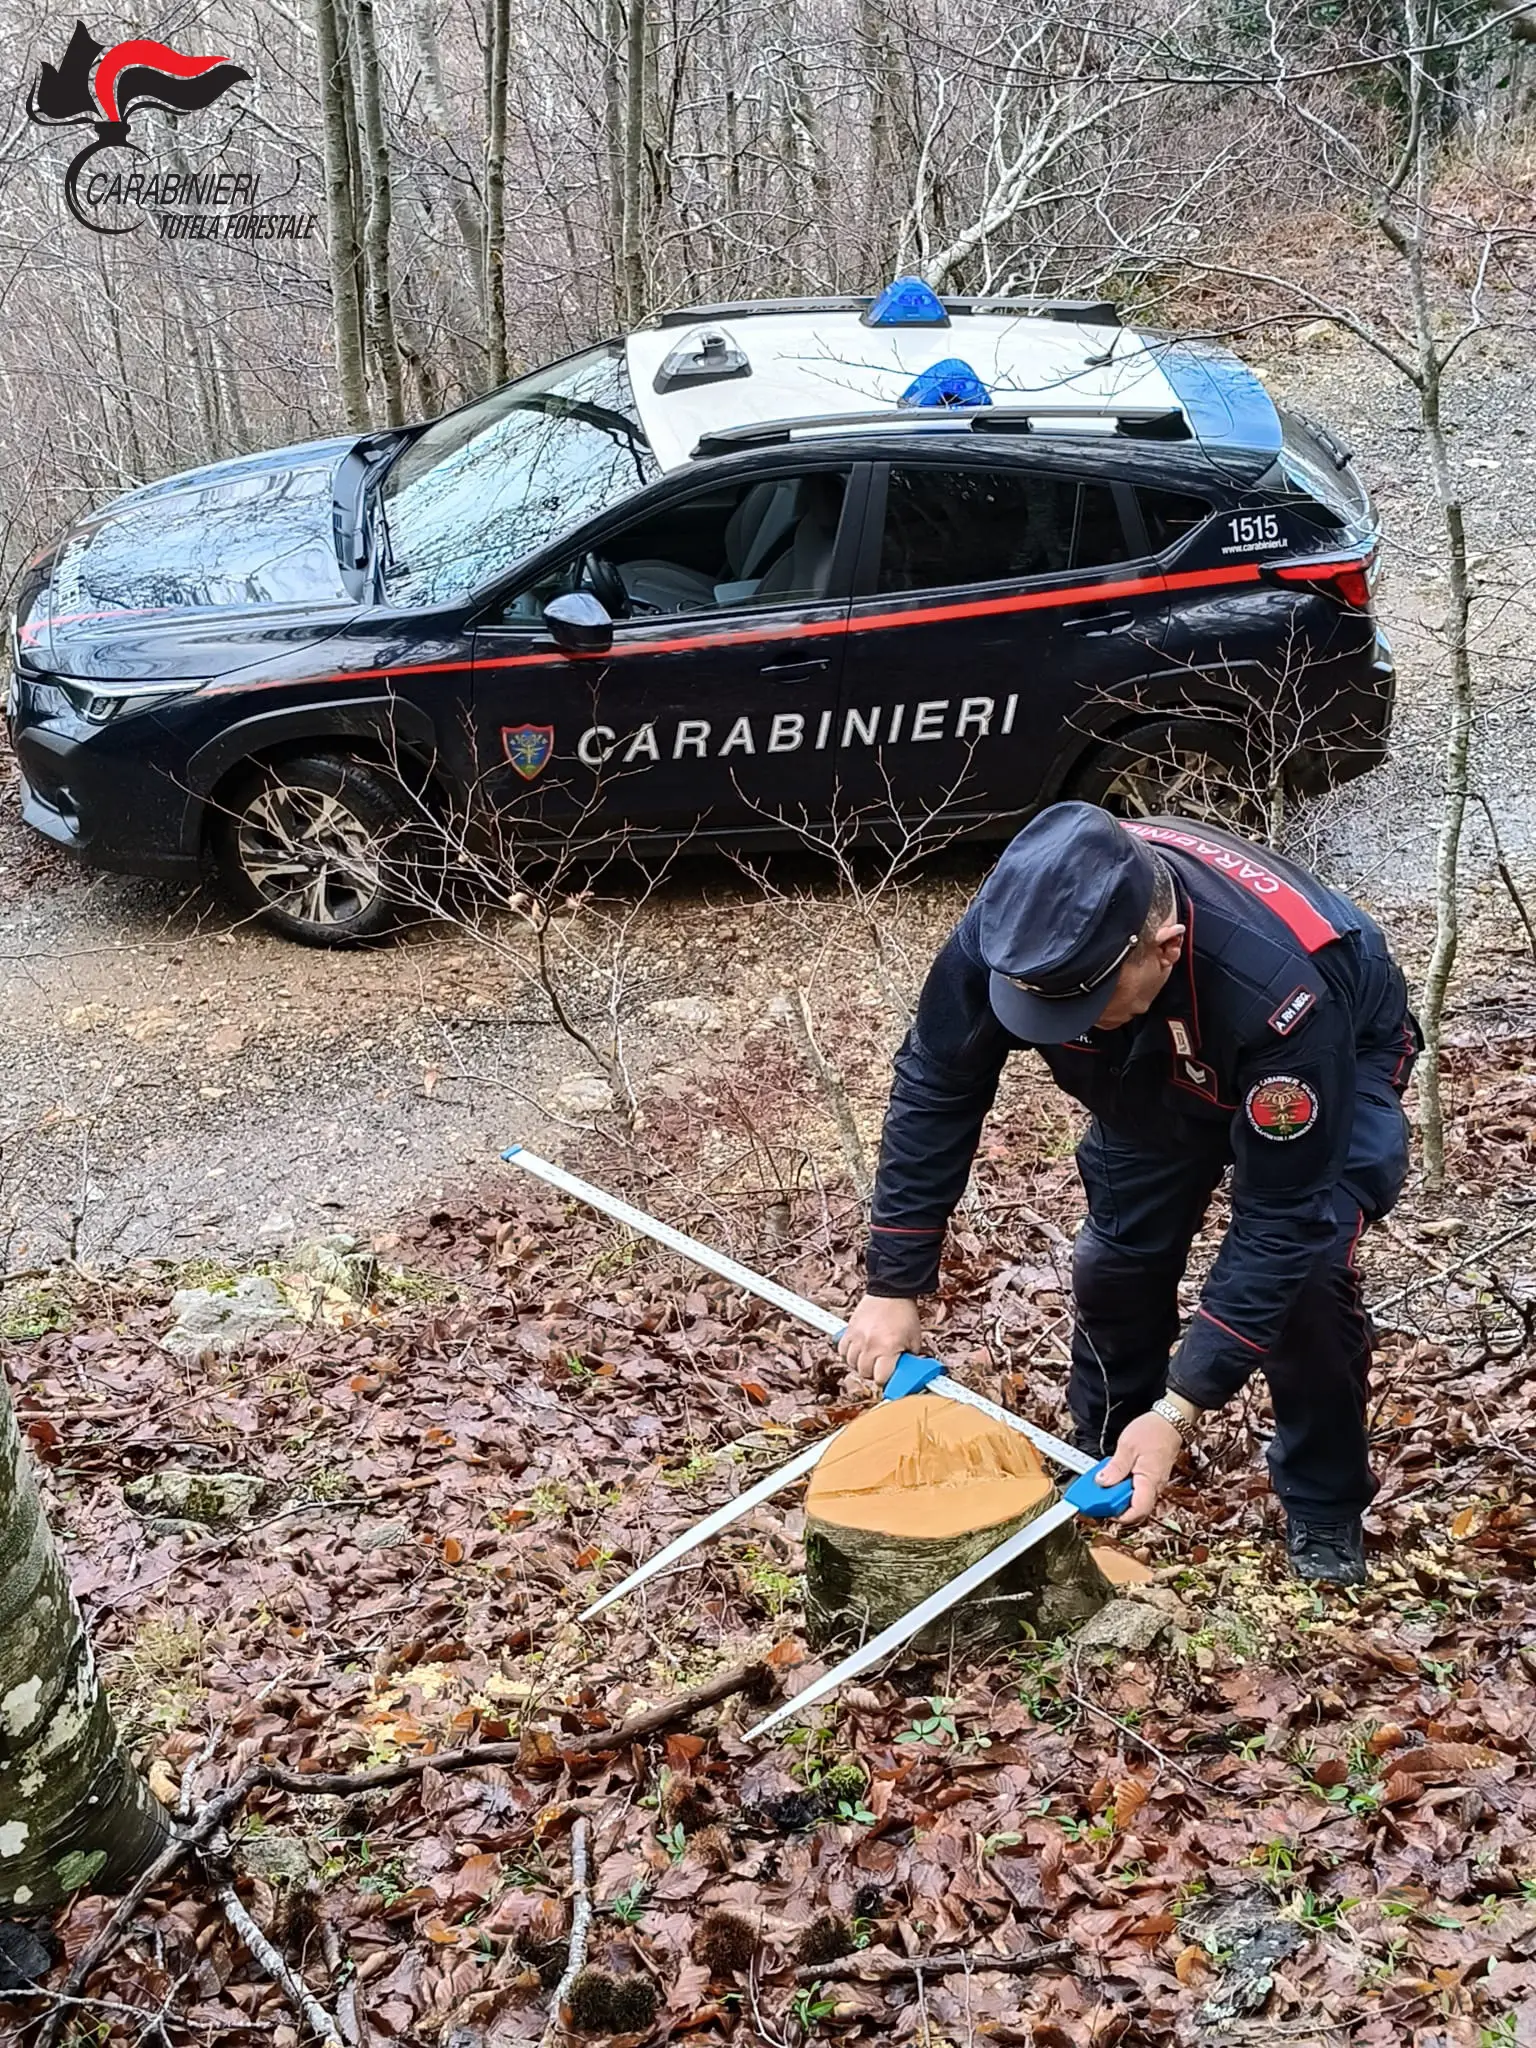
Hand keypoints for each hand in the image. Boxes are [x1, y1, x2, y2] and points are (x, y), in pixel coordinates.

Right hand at [837, 1295, 922, 1389]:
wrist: (892, 1290)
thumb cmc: (904, 1313)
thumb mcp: (914, 1340)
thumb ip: (909, 1359)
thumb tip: (908, 1372)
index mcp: (888, 1348)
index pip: (880, 1378)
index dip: (885, 1380)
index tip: (889, 1377)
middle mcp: (870, 1344)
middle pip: (864, 1372)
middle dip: (873, 1373)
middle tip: (880, 1367)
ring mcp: (857, 1336)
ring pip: (851, 1362)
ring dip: (860, 1364)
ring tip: (870, 1358)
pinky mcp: (850, 1329)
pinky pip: (842, 1349)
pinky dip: (848, 1353)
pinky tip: (858, 1351)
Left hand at [1098, 1410, 1182, 1526]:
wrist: (1169, 1422)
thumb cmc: (1153, 1431)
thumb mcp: (1128, 1445)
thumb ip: (1115, 1467)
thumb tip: (1102, 1483)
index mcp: (1149, 1481)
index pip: (1137, 1511)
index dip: (1118, 1515)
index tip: (1100, 1508)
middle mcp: (1154, 1488)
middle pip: (1133, 1510)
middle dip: (1113, 1506)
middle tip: (1095, 1496)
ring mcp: (1153, 1485)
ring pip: (1134, 1502)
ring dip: (1117, 1497)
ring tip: (1102, 1484)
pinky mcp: (1150, 1480)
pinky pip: (1135, 1492)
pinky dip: (1122, 1488)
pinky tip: (1113, 1478)